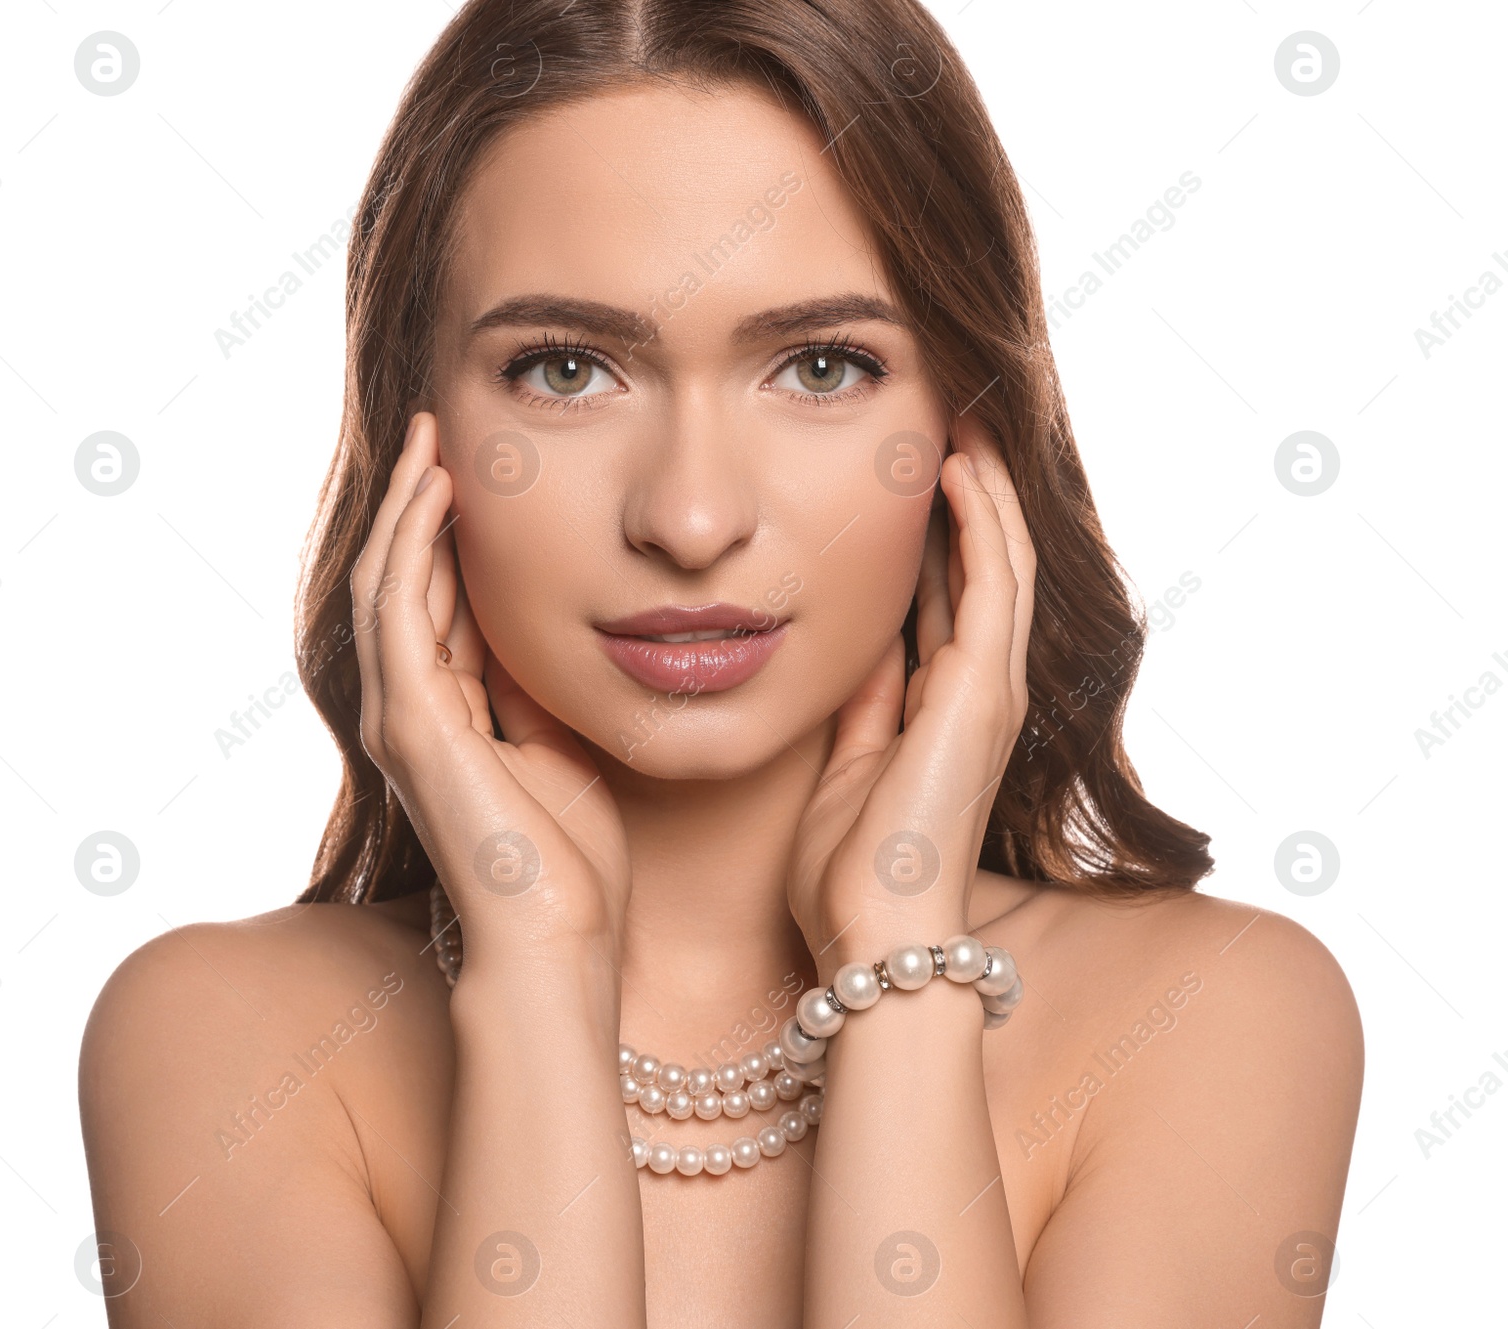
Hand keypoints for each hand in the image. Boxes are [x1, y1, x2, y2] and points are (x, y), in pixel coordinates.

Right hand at [350, 412, 631, 961]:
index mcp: (446, 716)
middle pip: (401, 582)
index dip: (449, 536)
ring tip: (432, 442)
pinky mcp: (409, 722)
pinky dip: (412, 545)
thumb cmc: (569, 861)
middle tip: (439, 434)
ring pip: (387, 584)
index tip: (475, 474)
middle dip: (418, 506)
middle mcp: (408, 710)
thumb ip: (535, 688)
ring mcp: (400, 716)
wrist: (558, 936)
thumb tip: (545, 626)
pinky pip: (400, 611)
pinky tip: (435, 493)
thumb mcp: (560, 745)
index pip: (437, 604)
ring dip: (407, 508)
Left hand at [787, 420, 1035, 978]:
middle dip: (964, 498)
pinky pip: (994, 587)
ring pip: (1001, 564)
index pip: (946, 598)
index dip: (933, 534)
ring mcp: (989, 692)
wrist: (871, 935)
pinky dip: (982, 523)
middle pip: (981, 570)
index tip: (905, 473)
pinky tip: (961, 470)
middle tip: (945, 423)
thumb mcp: (843, 765)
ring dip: (983, 491)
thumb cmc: (847, 873)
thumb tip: (854, 643)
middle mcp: (976, 692)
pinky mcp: (984, 694)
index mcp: (940, 709)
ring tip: (961, 422)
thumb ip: (859, 704)